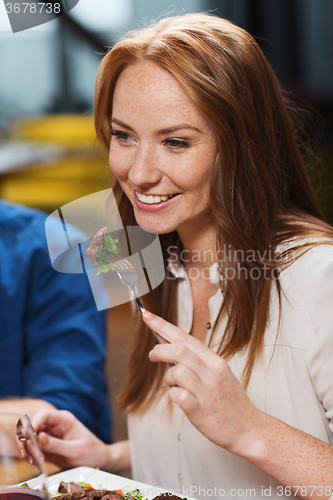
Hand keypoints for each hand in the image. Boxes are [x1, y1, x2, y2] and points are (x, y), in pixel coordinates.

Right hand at [31, 409, 108, 469]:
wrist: (98, 459)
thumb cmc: (90, 452)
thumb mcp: (74, 451)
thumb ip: (55, 445)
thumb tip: (39, 437)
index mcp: (64, 419)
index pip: (43, 414)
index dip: (32, 424)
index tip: (27, 438)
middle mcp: (56, 424)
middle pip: (33, 423)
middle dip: (26, 437)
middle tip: (25, 452)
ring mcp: (51, 433)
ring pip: (30, 434)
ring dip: (26, 446)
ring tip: (30, 459)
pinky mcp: (48, 444)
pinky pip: (34, 445)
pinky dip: (30, 452)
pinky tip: (33, 460)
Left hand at [143, 311, 262, 454]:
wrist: (250, 429)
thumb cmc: (230, 402)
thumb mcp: (219, 374)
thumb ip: (197, 362)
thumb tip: (170, 348)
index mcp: (215, 361)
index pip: (185, 337)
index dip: (163, 326)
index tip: (147, 316)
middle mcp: (212, 372)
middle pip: (179, 351)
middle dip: (160, 350)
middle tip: (152, 356)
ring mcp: (206, 391)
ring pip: (176, 372)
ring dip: (168, 377)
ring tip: (173, 385)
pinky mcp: (200, 410)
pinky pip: (177, 395)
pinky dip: (173, 395)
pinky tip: (180, 399)